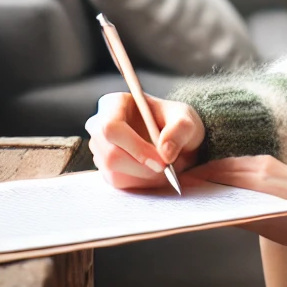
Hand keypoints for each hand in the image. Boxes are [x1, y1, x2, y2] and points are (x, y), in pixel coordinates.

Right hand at [84, 93, 204, 189]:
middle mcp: (100, 124)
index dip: (135, 147)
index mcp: (116, 103)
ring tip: (163, 168)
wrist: (174, 138)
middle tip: (166, 169)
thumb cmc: (176, 123)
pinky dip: (139, 183)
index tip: (162, 162)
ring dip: (143, 177)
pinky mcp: (103, 167)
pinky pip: (117, 182)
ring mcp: (99, 147)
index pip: (112, 127)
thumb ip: (181, 129)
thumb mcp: (186, 119)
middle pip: (110, 155)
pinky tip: (153, 172)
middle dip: (142, 167)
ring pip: (113, 172)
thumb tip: (165, 151)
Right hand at [190, 155, 286, 249]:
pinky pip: (245, 162)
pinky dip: (230, 168)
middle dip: (203, 172)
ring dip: (216, 168)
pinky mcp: (273, 163)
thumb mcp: (266, 226)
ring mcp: (268, 162)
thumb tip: (216, 212)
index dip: (199, 177)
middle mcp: (260, 166)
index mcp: (256, 180)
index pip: (218, 173)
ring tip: (201, 179)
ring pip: (234, 162)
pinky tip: (226, 178)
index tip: (182, 182)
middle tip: (186, 180)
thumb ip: (240, 216)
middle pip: (224, 166)